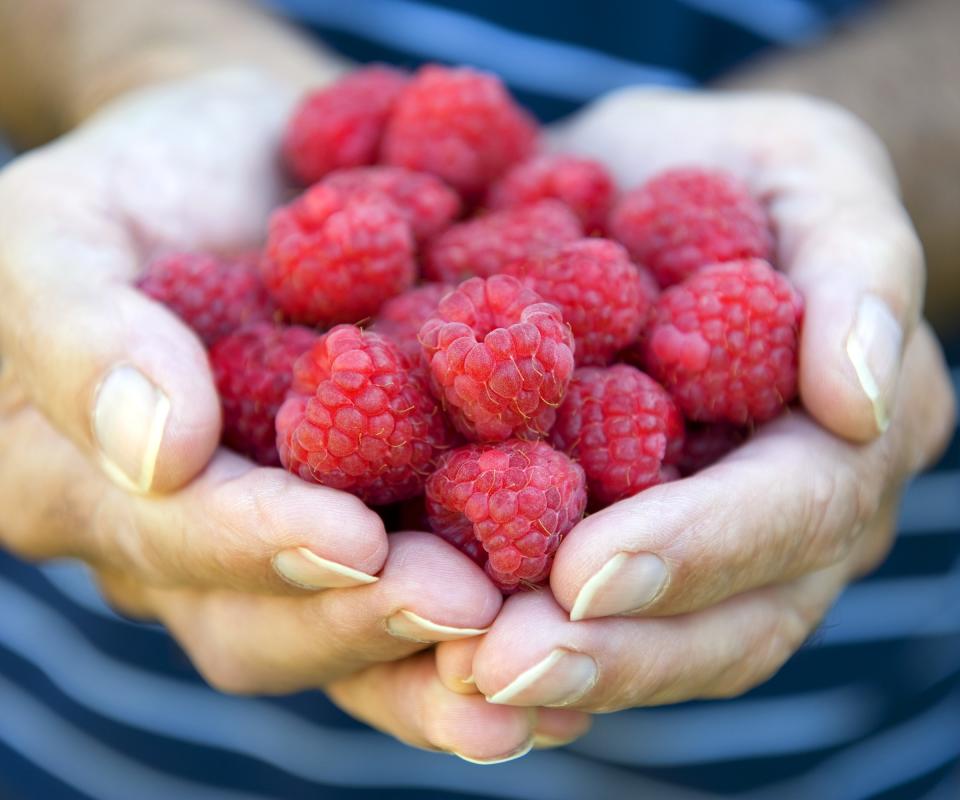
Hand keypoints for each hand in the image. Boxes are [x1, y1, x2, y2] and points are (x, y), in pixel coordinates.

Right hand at [0, 70, 544, 758]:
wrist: (248, 159)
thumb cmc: (139, 178)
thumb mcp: (64, 226)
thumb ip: (84, 333)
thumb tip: (157, 454)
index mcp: (93, 491)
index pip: (169, 541)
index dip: (257, 546)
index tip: (354, 539)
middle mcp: (194, 541)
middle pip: (269, 621)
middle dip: (370, 619)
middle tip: (470, 610)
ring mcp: (289, 533)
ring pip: (353, 621)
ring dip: (443, 648)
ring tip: (544, 655)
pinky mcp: (377, 508)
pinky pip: (427, 563)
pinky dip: (501, 593)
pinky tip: (583, 608)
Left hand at [435, 89, 955, 710]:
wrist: (646, 187)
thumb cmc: (735, 169)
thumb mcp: (808, 171)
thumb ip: (859, 267)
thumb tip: (859, 400)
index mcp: (842, 434)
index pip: (793, 510)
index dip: (699, 547)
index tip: (585, 573)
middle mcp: (782, 518)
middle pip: (727, 620)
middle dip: (618, 652)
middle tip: (502, 669)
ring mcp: (703, 543)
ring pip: (656, 644)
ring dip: (561, 674)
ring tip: (459, 681)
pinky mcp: (617, 537)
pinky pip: (585, 616)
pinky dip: (522, 642)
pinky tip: (442, 664)